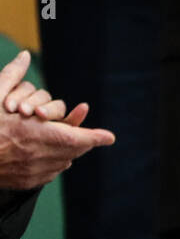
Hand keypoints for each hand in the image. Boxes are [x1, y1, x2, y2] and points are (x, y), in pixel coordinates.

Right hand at [0, 51, 114, 190]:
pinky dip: (51, 163)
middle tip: (84, 134)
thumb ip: (12, 76)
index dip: (95, 137)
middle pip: (74, 150)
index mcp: (37, 133)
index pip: (78, 137)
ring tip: (58, 140)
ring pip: (64, 161)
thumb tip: (25, 56)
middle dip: (80, 140)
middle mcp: (40, 155)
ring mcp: (35, 171)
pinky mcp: (28, 182)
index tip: (109, 137)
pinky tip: (42, 154)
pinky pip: (50, 173)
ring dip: (65, 151)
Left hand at [1, 51, 78, 121]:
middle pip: (44, 97)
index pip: (27, 89)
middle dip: (34, 103)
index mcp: (14, 104)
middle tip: (23, 112)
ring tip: (39, 114)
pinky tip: (83, 108)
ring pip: (57, 108)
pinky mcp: (55, 138)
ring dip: (50, 109)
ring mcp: (42, 126)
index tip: (10, 107)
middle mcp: (29, 114)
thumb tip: (26, 53)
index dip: (20, 95)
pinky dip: (76, 116)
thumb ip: (12, 74)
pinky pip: (70, 124)